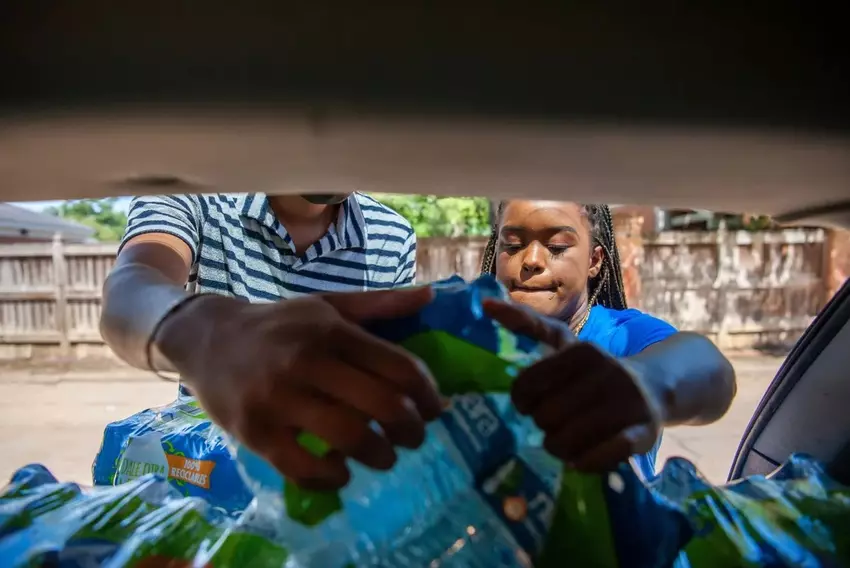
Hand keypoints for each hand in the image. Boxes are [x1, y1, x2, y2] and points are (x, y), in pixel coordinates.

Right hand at [155, 287, 443, 489]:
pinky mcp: (255, 432)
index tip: (435, 408)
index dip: (427, 394)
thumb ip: (380, 305)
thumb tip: (430, 295)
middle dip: (412, 430)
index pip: (399, 367)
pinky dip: (332, 478)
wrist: (206, 338)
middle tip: (414, 437)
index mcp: (331, 331)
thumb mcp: (328, 306)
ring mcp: (278, 399)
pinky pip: (305, 469)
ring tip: (384, 455)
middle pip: (383, 406)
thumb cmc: (279, 325)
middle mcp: (307, 361)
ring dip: (380, 456)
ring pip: (350, 438)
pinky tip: (341, 471)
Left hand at [483, 299, 664, 471]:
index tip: (528, 403)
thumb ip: (525, 322)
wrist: (651, 388)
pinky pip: (600, 458)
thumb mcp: (561, 341)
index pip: (527, 384)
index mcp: (583, 351)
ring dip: (558, 447)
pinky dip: (584, 462)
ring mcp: (628, 405)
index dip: (521, 400)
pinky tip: (581, 457)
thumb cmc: (592, 369)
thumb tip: (485, 303)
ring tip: (563, 441)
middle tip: (550, 423)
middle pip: (546, 417)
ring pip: (567, 441)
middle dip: (542, 424)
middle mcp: (608, 374)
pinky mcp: (643, 435)